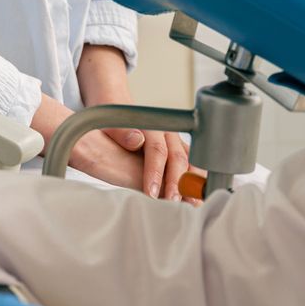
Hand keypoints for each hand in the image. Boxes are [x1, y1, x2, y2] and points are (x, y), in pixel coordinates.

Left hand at [75, 45, 199, 200]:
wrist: (115, 103)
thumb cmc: (110, 116)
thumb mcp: (107, 121)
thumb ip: (120, 131)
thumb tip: (137, 140)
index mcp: (151, 126)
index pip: (157, 151)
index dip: (156, 173)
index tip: (152, 192)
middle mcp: (168, 133)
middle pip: (178, 158)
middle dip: (176, 182)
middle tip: (174, 202)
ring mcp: (175, 141)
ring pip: (190, 161)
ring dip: (192, 182)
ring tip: (193, 203)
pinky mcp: (178, 149)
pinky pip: (191, 165)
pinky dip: (195, 180)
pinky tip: (197, 197)